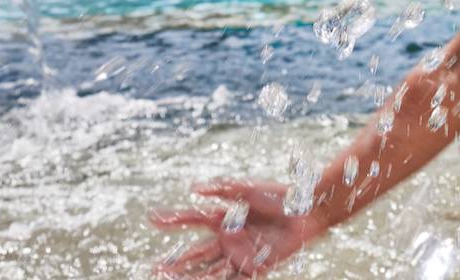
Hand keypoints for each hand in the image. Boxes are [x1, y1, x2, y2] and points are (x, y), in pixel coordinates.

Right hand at [152, 179, 325, 277]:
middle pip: (195, 253)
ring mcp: (239, 254)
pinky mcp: (254, 267)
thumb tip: (194, 188)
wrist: (306, 211)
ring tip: (167, 279)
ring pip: (207, 270)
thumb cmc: (280, 197)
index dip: (173, 219)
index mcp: (225, 218)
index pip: (192, 219)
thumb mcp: (248, 189)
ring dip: (188, 276)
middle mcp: (228, 238)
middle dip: (175, 262)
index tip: (152, 218)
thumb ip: (221, 189)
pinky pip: (231, 278)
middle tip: (153, 269)